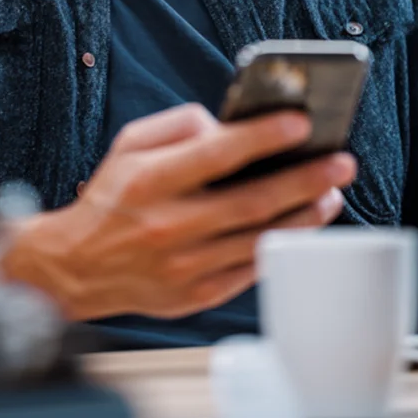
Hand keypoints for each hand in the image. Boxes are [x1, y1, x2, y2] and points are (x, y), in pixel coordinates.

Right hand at [0, 102, 355, 320]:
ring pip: (259, 239)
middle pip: (251, 202)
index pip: (216, 155)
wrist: (77, 267)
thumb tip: (224, 126)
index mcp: (150, 182)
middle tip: (341, 162)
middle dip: (303, 180)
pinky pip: (251, 269)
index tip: (300, 122)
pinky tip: (303, 225)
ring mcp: (184, 266)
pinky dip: (281, 246)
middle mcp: (169, 225)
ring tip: (333, 192)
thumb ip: (178, 125)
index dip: (262, 137)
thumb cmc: (111, 198)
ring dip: (304, 215)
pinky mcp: (196, 294)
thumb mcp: (130, 144)